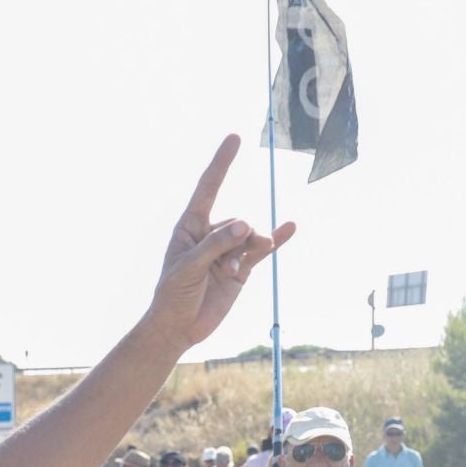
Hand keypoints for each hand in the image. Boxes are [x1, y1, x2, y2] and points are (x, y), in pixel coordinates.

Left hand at [142, 136, 295, 351]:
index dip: (221, 164)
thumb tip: (245, 226)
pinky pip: (263, 249)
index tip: (234, 138)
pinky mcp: (241, 267)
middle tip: (225, 264)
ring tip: (235, 270)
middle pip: (237, 221)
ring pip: (251, 236)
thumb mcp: (188, 269)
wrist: (179, 328)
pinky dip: (278, 239)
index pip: (208, 189)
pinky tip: (292, 227)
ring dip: (250, 249)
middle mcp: (210, 234)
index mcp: (189, 227)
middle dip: (236, 239)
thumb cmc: (172, 296)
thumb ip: (215, 245)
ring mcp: (228, 250)